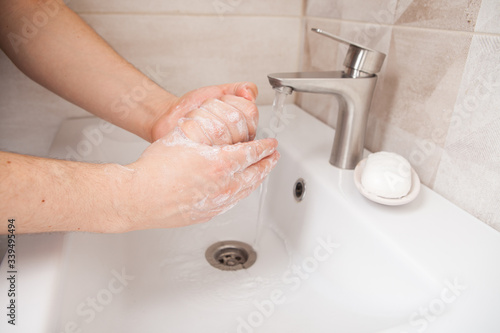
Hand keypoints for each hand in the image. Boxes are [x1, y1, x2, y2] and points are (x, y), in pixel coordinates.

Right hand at [120, 128, 278, 230]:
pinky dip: (242, 192)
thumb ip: (205, 130)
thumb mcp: (183, 137)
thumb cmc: (155, 169)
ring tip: (262, 172)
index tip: (271, 144)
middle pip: (255, 174)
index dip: (265, 147)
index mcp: (221, 165)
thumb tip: (219, 126)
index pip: (252, 153)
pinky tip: (239, 189)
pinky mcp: (207, 213)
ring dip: (257, 179)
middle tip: (274, 157)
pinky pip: (232, 202)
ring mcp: (216, 203)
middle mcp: (223, 187)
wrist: (138, 198)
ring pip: (246, 190)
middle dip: (268, 163)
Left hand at [150, 82, 257, 142]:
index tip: (223, 100)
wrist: (173, 116)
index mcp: (245, 129)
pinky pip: (205, 138)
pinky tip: (193, 124)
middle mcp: (235, 143)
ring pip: (220, 128)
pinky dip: (195, 123)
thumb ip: (239, 88)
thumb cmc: (196, 106)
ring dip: (205, 113)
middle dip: (218, 106)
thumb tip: (250, 93)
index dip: (234, 101)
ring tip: (201, 115)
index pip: (251, 112)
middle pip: (236, 119)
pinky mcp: (203, 156)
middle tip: (210, 108)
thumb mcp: (220, 91)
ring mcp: (220, 152)